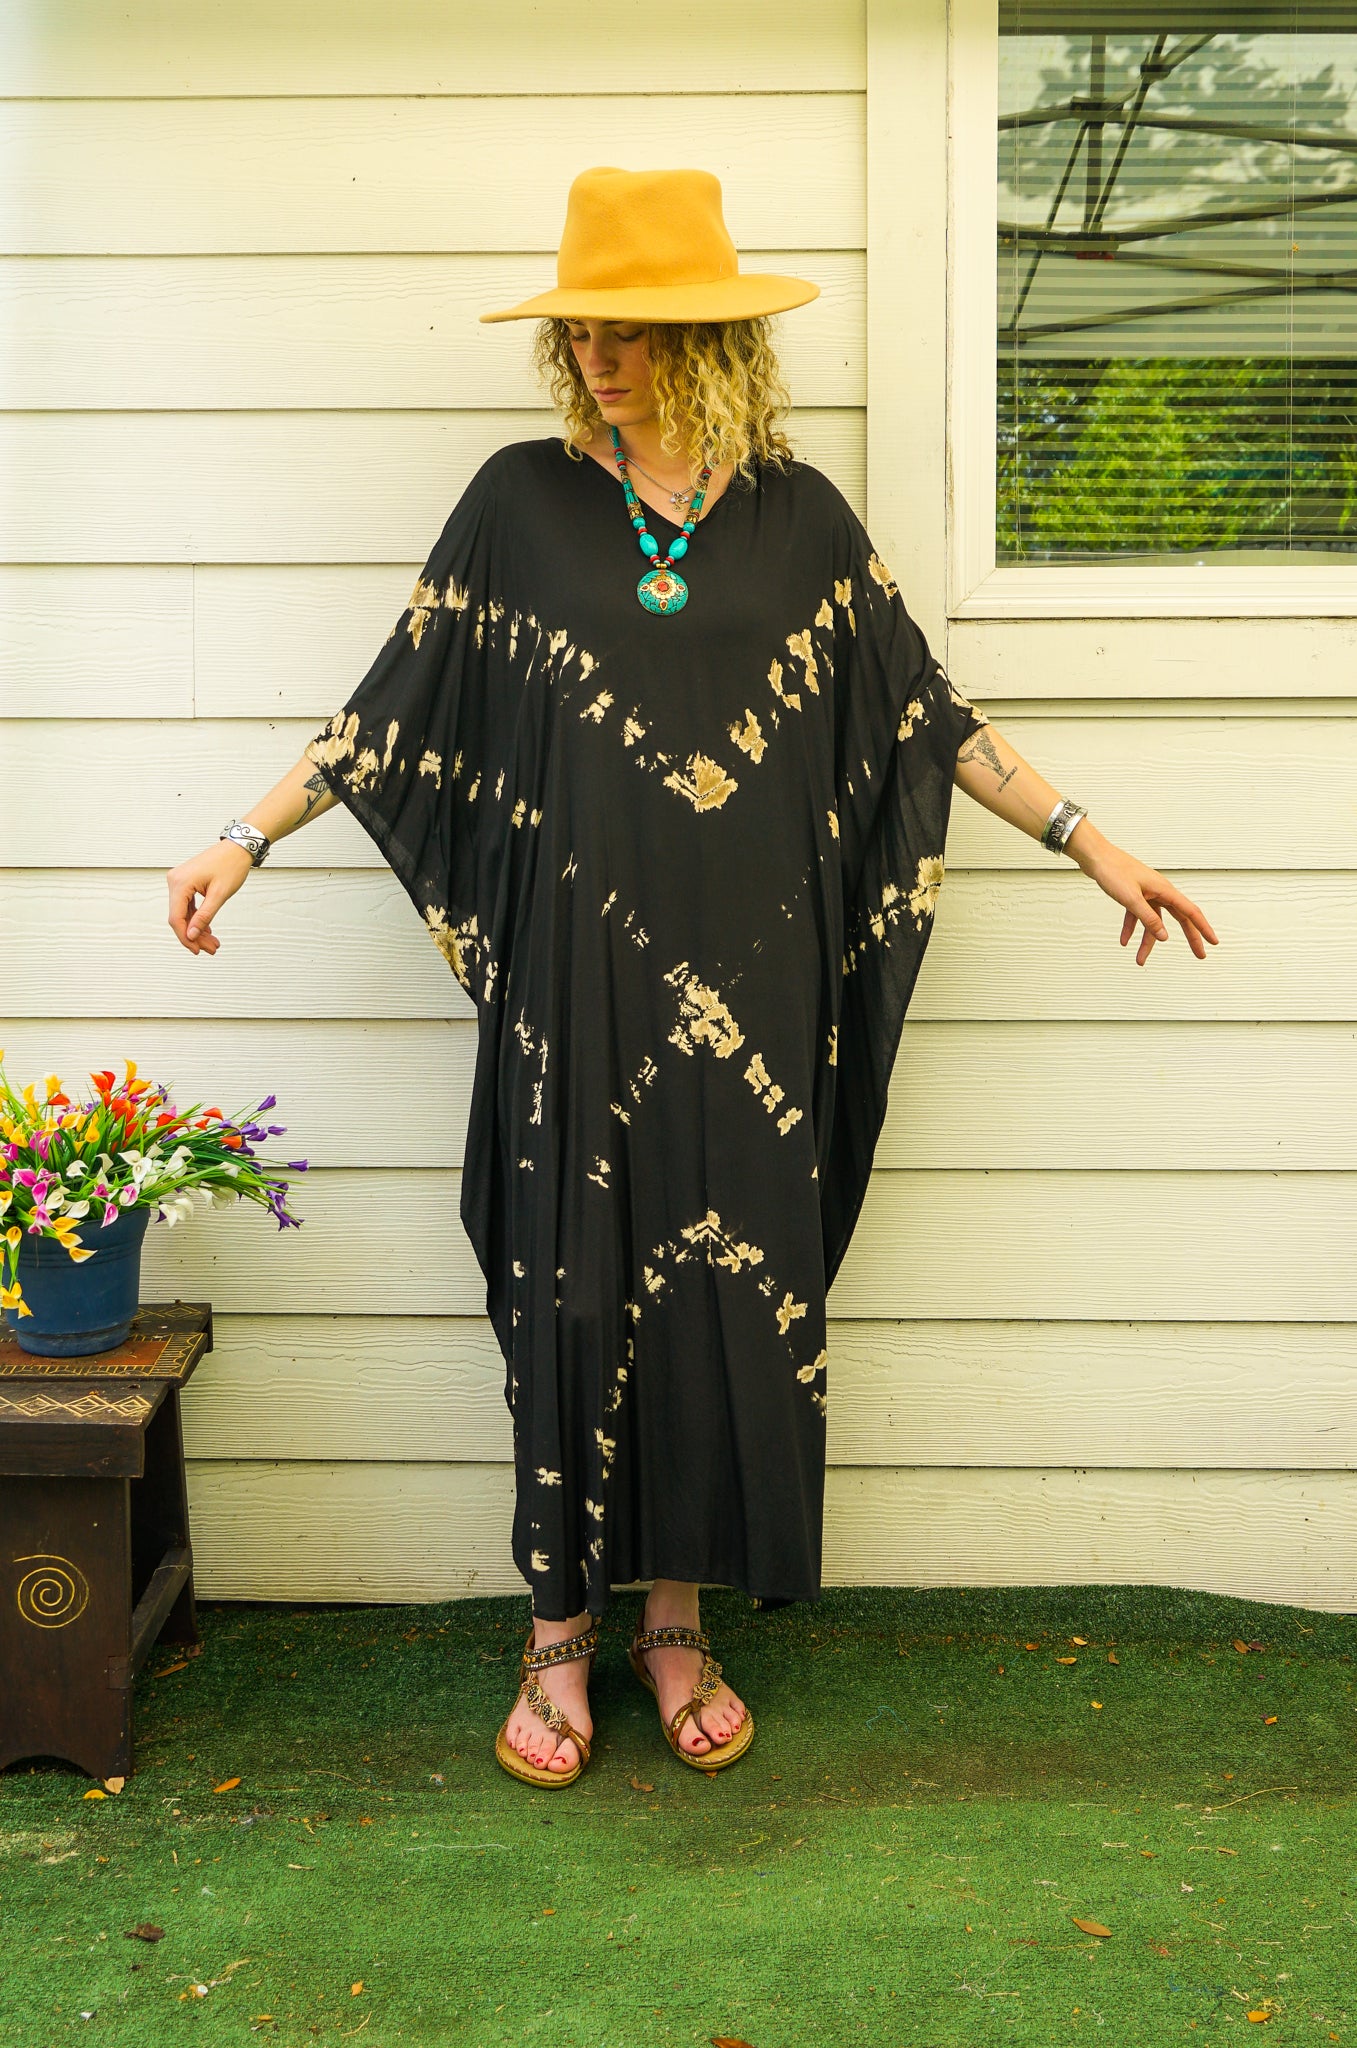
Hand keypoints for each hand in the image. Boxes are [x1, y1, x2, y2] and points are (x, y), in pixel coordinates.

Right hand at [167, 840, 254, 955]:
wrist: (238, 847)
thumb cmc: (231, 866)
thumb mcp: (219, 895)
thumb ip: (204, 916)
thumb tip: (191, 934)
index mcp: (180, 883)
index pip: (176, 918)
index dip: (185, 937)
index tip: (196, 951)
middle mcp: (175, 881)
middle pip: (179, 917)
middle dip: (194, 935)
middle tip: (211, 949)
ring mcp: (179, 881)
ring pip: (184, 913)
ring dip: (197, 928)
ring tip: (213, 943)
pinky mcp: (185, 882)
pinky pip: (188, 905)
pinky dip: (197, 918)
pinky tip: (208, 930)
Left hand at [1075, 840, 1219, 967]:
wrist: (1096, 857)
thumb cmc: (1113, 872)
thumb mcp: (1131, 899)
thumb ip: (1148, 919)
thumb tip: (1164, 937)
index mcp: (1165, 890)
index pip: (1190, 912)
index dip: (1203, 928)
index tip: (1213, 942)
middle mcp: (1160, 892)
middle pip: (1179, 918)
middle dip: (1189, 938)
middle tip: (1199, 955)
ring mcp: (1147, 894)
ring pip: (1154, 921)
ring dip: (1148, 941)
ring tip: (1140, 960)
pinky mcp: (1135, 895)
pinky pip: (1137, 916)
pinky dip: (1131, 928)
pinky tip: (1124, 941)